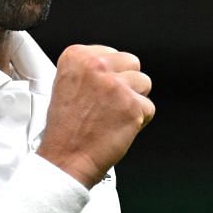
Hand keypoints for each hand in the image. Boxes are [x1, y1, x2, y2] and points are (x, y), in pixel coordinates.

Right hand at [37, 44, 153, 187]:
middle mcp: (96, 66)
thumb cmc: (64, 130)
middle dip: (127, 82)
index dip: (110, 74)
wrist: (66, 159)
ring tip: (114, 116)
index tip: (99, 90)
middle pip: (132, 62)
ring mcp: (116, 85)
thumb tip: (113, 67)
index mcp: (76, 57)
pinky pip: (148, 108)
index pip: (110, 53)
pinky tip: (119, 128)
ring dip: (135, 100)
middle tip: (110, 103)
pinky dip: (139, 121)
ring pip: (144, 83)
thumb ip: (89, 71)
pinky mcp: (132, 105)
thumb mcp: (65, 86)